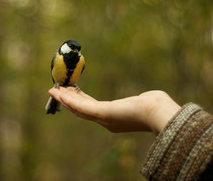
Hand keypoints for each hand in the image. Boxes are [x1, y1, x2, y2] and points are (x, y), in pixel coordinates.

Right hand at [48, 87, 180, 134]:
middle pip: (82, 110)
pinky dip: (69, 100)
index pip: (92, 109)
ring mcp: (103, 118)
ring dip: (65, 100)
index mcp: (114, 119)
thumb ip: (142, 101)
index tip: (72, 93)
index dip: (80, 101)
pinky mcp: (102, 112)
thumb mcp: (145, 102)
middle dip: (69, 101)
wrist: (158, 113)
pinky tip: (61, 93)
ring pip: (78, 108)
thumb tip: (151, 97)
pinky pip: (81, 105)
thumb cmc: (156, 107)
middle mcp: (106, 121)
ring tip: (54, 92)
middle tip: (57, 92)